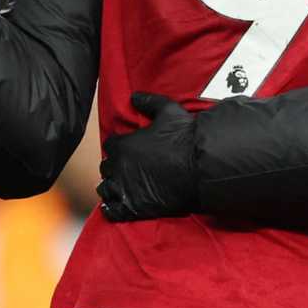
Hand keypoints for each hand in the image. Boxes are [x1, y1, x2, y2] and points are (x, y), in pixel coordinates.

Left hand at [98, 93, 198, 221]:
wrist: (201, 167)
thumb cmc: (185, 137)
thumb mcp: (168, 111)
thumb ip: (148, 101)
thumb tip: (134, 96)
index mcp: (123, 145)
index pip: (110, 146)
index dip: (119, 148)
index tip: (128, 150)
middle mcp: (119, 167)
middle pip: (106, 168)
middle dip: (115, 167)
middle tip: (127, 169)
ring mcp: (125, 189)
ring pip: (106, 189)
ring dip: (111, 187)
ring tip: (121, 188)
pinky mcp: (134, 207)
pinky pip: (112, 211)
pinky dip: (111, 209)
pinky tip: (115, 206)